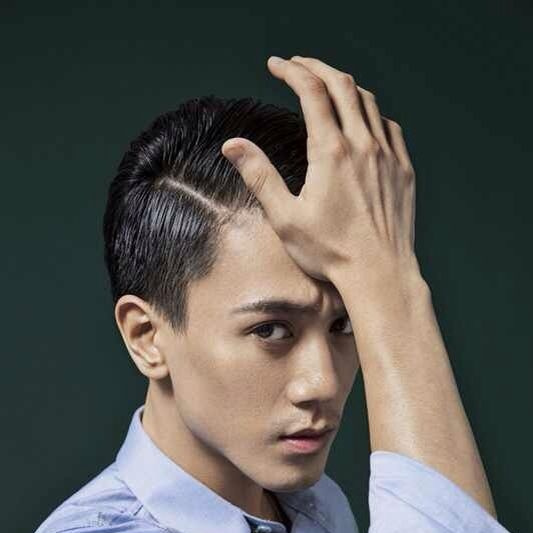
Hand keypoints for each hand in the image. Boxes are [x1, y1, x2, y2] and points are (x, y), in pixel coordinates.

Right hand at [221, 55, 418, 284]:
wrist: (380, 273)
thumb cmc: (331, 251)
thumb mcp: (285, 217)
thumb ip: (259, 176)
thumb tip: (233, 145)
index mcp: (331, 152)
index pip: (311, 91)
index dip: (291, 71)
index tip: (276, 64)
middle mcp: (363, 145)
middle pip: (342, 85)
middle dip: (317, 67)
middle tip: (298, 64)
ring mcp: (388, 156)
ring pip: (369, 101)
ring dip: (345, 86)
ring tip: (326, 85)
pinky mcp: (403, 170)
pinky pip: (389, 126)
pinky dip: (371, 112)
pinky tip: (363, 120)